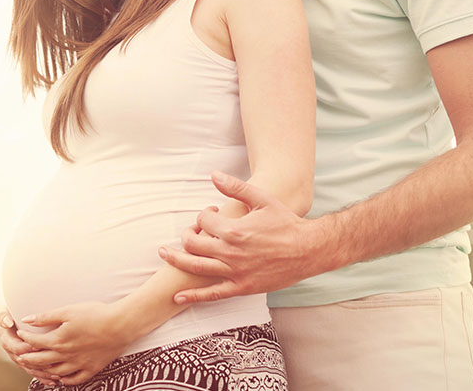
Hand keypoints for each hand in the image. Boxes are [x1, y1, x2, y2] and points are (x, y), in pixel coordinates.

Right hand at [0, 310, 59, 385]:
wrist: (11, 321)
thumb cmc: (10, 315)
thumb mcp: (4, 313)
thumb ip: (3, 317)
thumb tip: (8, 323)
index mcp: (7, 341)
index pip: (16, 347)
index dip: (26, 348)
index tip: (38, 346)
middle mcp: (13, 352)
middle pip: (25, 362)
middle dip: (38, 364)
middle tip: (51, 363)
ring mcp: (20, 359)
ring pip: (31, 369)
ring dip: (43, 373)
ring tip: (56, 376)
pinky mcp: (27, 363)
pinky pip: (35, 372)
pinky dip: (44, 378)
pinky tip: (54, 381)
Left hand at [15, 301, 133, 385]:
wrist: (120, 325)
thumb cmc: (95, 314)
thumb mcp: (68, 311)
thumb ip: (46, 317)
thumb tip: (26, 319)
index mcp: (58, 340)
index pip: (34, 342)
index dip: (25, 338)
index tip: (20, 333)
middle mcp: (66, 355)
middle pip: (41, 361)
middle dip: (28, 359)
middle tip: (20, 357)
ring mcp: (78, 364)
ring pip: (56, 372)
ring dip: (43, 371)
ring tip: (37, 368)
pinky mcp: (91, 368)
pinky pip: (75, 380)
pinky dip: (65, 381)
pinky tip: (61, 378)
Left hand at [159, 171, 328, 303]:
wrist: (308, 250)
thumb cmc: (285, 223)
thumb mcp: (262, 199)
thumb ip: (236, 187)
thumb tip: (213, 174)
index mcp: (234, 230)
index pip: (203, 220)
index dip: (203, 213)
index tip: (211, 212)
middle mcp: (230, 252)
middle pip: (193, 242)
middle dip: (187, 233)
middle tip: (190, 230)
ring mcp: (234, 272)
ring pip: (196, 267)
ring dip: (176, 259)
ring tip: (164, 254)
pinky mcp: (241, 288)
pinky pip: (212, 294)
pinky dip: (193, 296)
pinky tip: (178, 297)